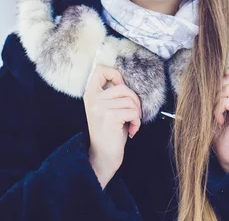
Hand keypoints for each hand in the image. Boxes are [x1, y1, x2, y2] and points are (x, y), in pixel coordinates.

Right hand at [83, 64, 141, 187]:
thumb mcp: (106, 109)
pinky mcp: (110, 117)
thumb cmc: (109, 133)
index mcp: (90, 94)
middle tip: (132, 115)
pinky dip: (137, 121)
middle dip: (134, 101)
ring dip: (136, 113)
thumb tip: (126, 80)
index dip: (114, 74)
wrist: (102, 158)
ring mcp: (101, 107)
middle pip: (123, 87)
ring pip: (130, 100)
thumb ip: (112, 94)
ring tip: (131, 123)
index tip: (121, 87)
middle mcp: (93, 99)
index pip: (100, 70)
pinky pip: (133, 111)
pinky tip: (131, 130)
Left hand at [213, 63, 228, 172]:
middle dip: (215, 90)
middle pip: (228, 76)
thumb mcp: (216, 103)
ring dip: (215, 102)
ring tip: (216, 115)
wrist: (227, 153)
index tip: (216, 94)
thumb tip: (206, 68)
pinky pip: (226, 99)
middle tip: (213, 108)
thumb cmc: (218, 129)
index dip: (224, 75)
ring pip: (226, 86)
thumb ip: (218, 86)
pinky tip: (219, 121)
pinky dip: (217, 109)